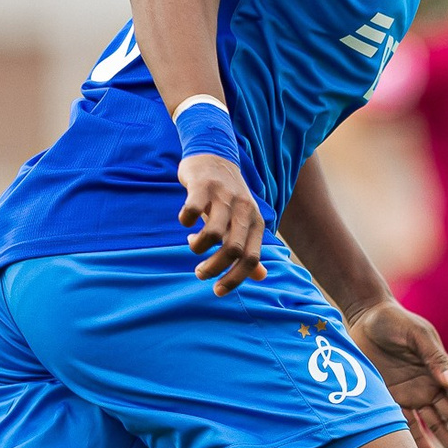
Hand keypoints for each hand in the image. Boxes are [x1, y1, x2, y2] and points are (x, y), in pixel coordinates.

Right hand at [179, 154, 267, 294]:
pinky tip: (185, 221)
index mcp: (255, 222)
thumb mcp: (244, 222)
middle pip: (233, 249)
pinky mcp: (203, 185)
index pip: (251, 258)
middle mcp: (243, 210)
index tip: (217, 290)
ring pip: (214, 233)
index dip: (235, 279)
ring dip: (198, 247)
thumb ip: (250, 248)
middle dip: (214, 268)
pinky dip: (186, 220)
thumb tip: (261, 277)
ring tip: (193, 245)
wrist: (215, 156)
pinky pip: (193, 209)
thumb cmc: (229, 198)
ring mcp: (224, 196)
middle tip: (200, 273)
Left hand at [347, 301, 447, 447]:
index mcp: (440, 370)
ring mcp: (411, 395)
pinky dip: (420, 441)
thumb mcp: (416, 334)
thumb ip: (432, 356)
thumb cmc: (394, 321)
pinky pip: (407, 425)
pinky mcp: (391, 399)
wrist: (365, 318)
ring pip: (436, 426)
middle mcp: (430, 386)